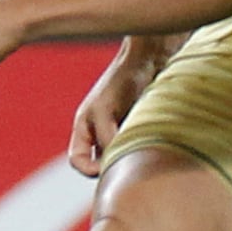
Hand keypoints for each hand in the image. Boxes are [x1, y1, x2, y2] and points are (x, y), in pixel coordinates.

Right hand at [68, 47, 161, 175]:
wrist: (150, 61)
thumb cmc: (123, 80)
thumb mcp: (106, 110)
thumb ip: (105, 136)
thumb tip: (112, 163)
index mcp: (84, 128)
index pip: (78, 161)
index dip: (88, 169)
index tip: (107, 168)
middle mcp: (100, 134)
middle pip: (101, 164)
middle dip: (113, 166)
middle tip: (130, 162)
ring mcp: (120, 134)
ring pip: (121, 159)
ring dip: (130, 159)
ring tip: (143, 148)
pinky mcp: (139, 132)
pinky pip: (138, 151)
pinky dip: (144, 152)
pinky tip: (153, 144)